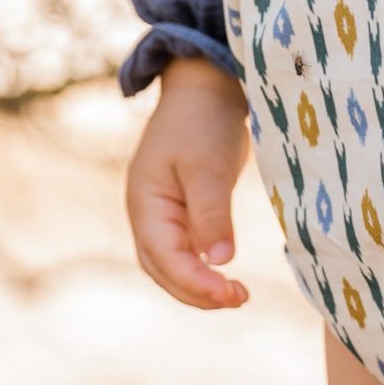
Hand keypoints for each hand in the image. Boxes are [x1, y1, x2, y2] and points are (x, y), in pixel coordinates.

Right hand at [125, 54, 253, 308]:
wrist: (204, 85)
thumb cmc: (204, 121)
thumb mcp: (208, 166)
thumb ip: (211, 213)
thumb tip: (219, 261)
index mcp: (144, 204)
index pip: (165, 257)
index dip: (196, 282)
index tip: (230, 293)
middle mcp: (146, 214)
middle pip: (163, 269)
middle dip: (197, 291)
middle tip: (239, 299)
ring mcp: (160, 212)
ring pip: (171, 264)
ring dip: (198, 285)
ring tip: (236, 295)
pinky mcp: (179, 209)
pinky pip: (184, 249)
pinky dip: (201, 268)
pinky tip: (224, 275)